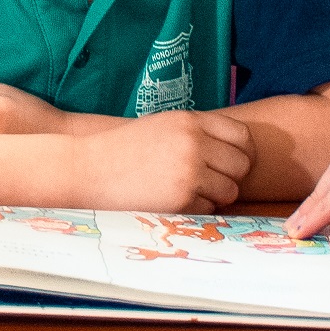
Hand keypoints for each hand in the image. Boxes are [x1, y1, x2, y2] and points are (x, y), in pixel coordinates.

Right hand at [71, 110, 256, 212]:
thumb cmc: (124, 149)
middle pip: (242, 166)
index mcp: (191, 121)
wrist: (87, 169)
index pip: (243, 137)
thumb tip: (240, 149)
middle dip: (230, 177)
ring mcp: (188, 172)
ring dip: (215, 196)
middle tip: (210, 181)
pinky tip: (173, 200)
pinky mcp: (180, 200)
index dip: (243, 152)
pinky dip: (196, 209)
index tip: (232, 162)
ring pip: (229, 191)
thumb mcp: (163, 125)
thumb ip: (198, 131)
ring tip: (189, 191)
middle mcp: (193, 143)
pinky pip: (208, 209)